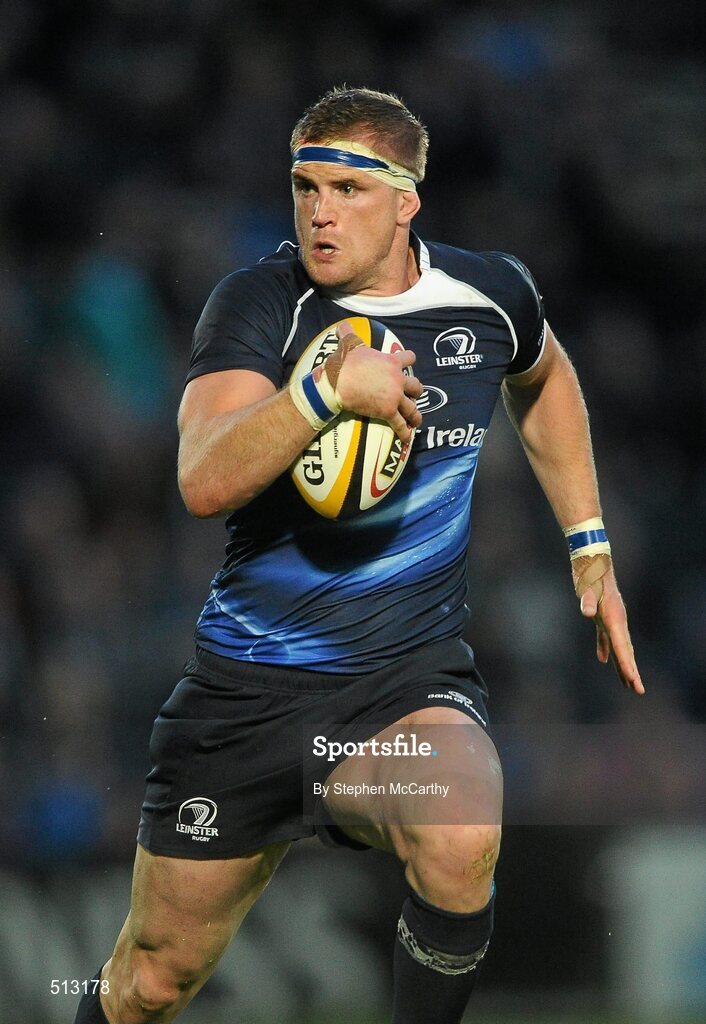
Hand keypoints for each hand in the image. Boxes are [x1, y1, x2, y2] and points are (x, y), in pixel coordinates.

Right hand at [330, 322, 422, 441]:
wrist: (339, 382)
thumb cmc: (345, 362)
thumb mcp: (350, 343)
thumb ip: (349, 333)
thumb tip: (341, 325)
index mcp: (392, 362)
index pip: (410, 358)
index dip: (409, 360)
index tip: (408, 362)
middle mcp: (398, 380)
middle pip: (417, 386)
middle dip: (416, 391)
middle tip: (413, 395)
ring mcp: (395, 397)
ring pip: (412, 408)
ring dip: (415, 414)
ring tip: (416, 420)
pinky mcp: (388, 412)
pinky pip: (400, 424)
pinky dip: (405, 432)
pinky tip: (407, 438)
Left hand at [579, 567, 644, 694]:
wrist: (592, 561)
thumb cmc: (589, 575)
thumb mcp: (587, 587)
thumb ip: (587, 600)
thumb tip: (587, 612)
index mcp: (614, 617)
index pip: (622, 646)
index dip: (627, 664)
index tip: (633, 680)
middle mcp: (617, 620)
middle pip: (626, 651)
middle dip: (631, 671)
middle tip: (639, 691)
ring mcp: (610, 618)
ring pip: (619, 647)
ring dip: (623, 665)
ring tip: (628, 684)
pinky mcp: (601, 615)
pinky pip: (606, 637)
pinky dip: (606, 649)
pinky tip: (603, 660)